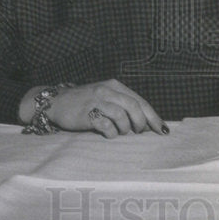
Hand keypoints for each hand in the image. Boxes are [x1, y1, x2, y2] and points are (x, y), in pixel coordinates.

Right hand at [20, 79, 166, 137]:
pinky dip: (112, 132)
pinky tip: (109, 134)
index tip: (162, 130)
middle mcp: (107, 90)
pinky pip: (106, 124)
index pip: (140, 101)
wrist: (56, 102)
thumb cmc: (85, 103)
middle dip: (142, 123)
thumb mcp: (105, 97)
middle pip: (134, 107)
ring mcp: (97, 100)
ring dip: (126, 129)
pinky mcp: (87, 113)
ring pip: (122, 115)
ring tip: (122, 133)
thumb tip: (145, 122)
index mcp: (115, 86)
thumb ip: (122, 104)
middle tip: (140, 133)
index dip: (153, 116)